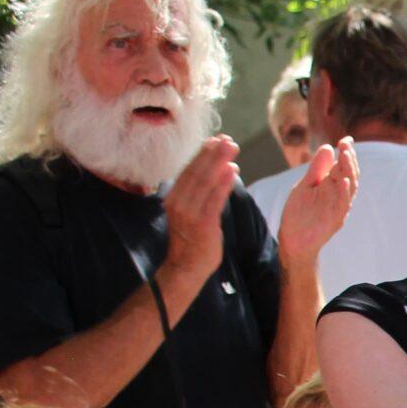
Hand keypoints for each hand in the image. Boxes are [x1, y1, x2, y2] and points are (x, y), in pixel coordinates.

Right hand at [159, 135, 238, 286]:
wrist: (186, 268)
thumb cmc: (193, 240)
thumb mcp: (193, 212)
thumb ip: (203, 193)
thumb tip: (222, 170)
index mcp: (174, 198)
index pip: (190, 170)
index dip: (204, 153)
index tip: (217, 139)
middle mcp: (178, 203)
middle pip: (197, 172)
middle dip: (213, 153)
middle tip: (228, 139)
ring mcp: (188, 214)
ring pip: (205, 182)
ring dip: (219, 162)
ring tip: (232, 147)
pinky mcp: (201, 224)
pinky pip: (213, 200)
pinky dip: (222, 184)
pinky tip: (232, 171)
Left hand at [276, 138, 358, 265]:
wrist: (293, 238)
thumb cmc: (299, 212)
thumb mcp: (306, 185)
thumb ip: (317, 168)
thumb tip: (328, 147)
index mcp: (332, 185)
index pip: (344, 166)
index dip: (347, 153)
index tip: (346, 139)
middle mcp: (339, 195)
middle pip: (349, 174)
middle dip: (349, 158)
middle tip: (345, 144)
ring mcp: (338, 207)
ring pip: (349, 187)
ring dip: (348, 171)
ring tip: (346, 155)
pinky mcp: (335, 219)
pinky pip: (342, 204)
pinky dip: (342, 192)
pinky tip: (340, 179)